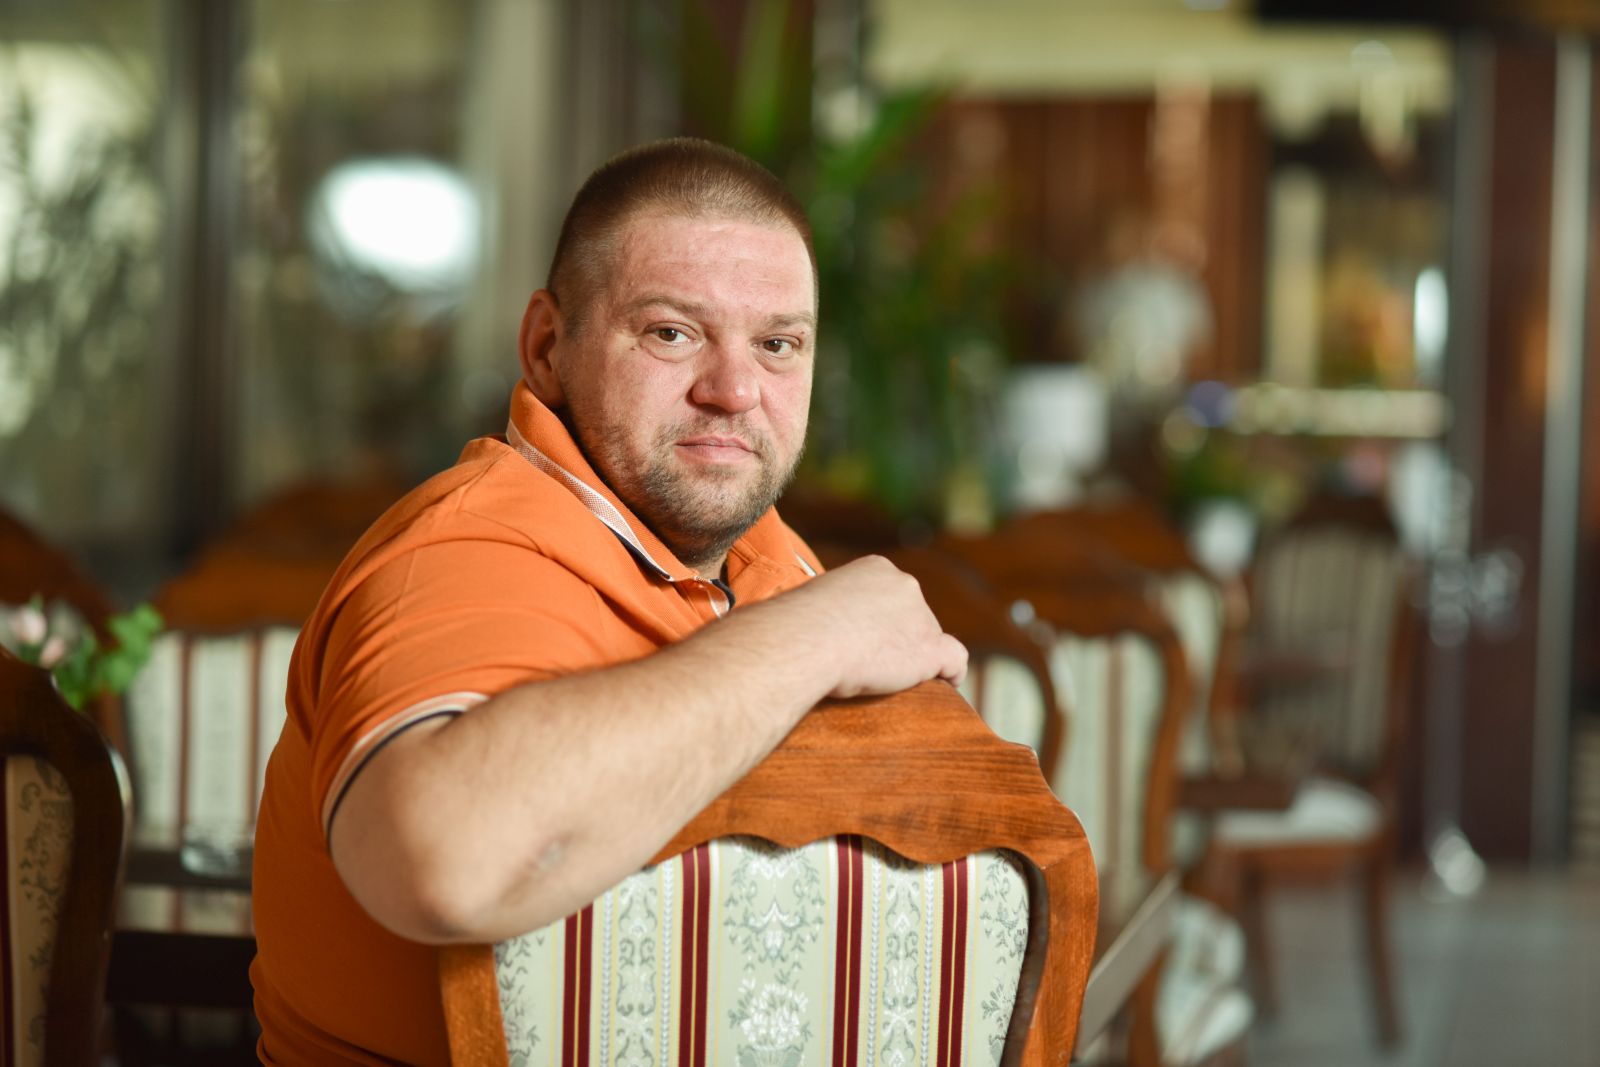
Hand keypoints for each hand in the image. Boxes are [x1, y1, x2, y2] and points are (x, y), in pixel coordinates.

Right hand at [774, 555, 967, 698]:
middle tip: (871, 664)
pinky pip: (954, 660)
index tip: (866, 639)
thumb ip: (835, 610)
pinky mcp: (931, 647)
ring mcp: (922, 616)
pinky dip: (951, 673)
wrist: (806, 641)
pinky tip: (947, 684)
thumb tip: (827, 629)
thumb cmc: (799, 627)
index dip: (882, 622)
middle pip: (914, 617)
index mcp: (877, 569)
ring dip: (913, 659)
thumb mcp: (816, 604)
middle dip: (899, 638)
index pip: (892, 597)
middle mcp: (905, 585)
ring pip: (927, 641)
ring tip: (885, 679)